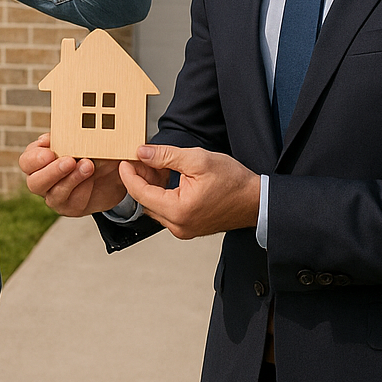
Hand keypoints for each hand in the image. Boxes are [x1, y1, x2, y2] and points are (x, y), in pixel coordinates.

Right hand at [20, 134, 133, 215]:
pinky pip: (73, 203)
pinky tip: (92, 180)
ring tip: (88, 166)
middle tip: (69, 160)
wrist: (112, 172)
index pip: (27, 161)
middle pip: (34, 181)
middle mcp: (43, 180)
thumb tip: (70, 127)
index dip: (35, 156)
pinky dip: (84, 190)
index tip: (49, 147)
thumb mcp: (87, 139)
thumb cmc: (95, 151)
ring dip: (71, 180)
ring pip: (54, 194)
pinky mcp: (71, 207)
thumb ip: (75, 134)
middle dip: (51, 171)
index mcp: (40, 160)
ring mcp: (56, 196)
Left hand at [120, 144, 260, 239]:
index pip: (140, 193)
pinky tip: (167, 177)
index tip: (125, 159)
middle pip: (145, 200)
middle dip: (140, 178)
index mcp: (178, 211)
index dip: (129, 174)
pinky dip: (162, 194)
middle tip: (142, 158)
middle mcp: (178, 226)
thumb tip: (142, 152)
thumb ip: (166, 156)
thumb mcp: (197, 160)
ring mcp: (183, 229)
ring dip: (151, 186)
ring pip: (155, 206)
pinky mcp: (188, 227)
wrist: (256, 200)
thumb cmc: (233, 182)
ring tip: (157, 165)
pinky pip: (166, 210)